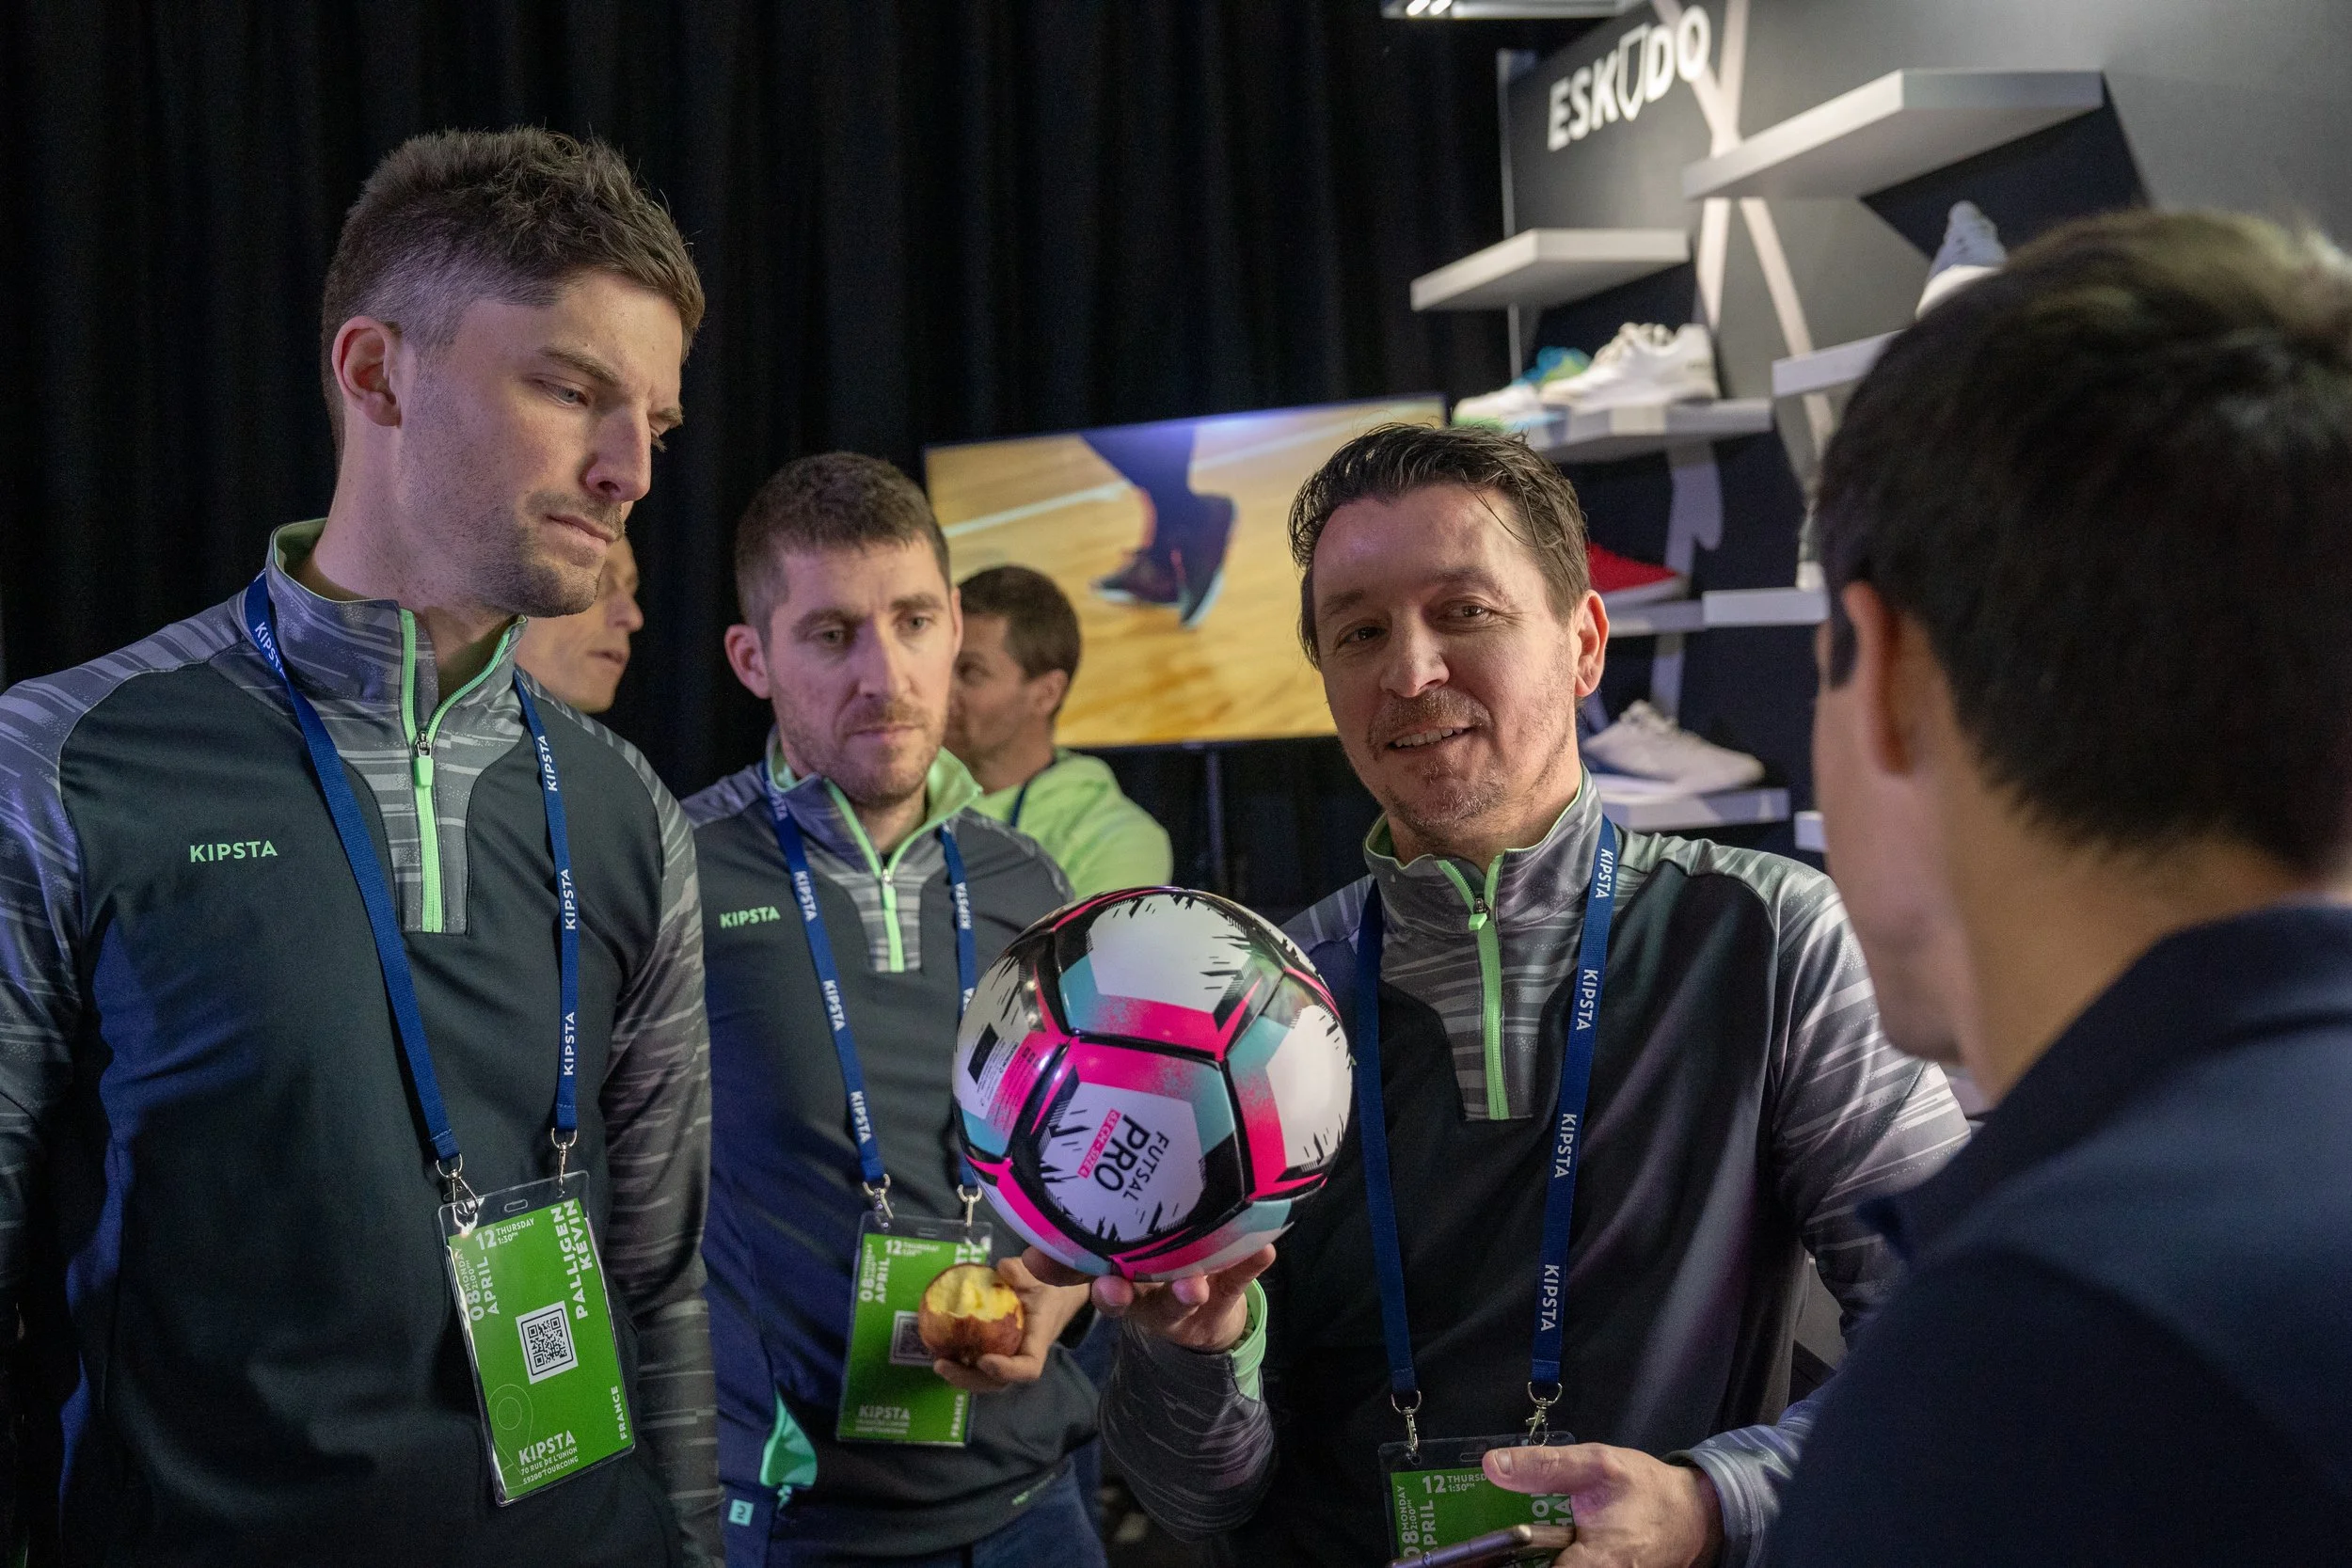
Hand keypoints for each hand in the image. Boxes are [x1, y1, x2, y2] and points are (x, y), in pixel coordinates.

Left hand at [932, 1255, 1090, 1393]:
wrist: (1057, 1296)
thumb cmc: (1049, 1288)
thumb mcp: (1040, 1277)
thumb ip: (1023, 1273)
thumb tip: (1002, 1268)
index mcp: (1037, 1340)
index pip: (1028, 1367)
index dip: (1007, 1370)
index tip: (983, 1359)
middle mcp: (1022, 1355)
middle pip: (999, 1382)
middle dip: (970, 1379)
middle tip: (942, 1365)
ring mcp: (1009, 1357)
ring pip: (987, 1379)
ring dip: (962, 1376)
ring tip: (938, 1363)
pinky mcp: (997, 1352)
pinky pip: (979, 1366)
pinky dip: (961, 1363)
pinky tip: (941, 1351)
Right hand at [1021, 1244, 1274, 1352]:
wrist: (1206, 1313)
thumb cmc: (1150, 1271)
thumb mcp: (1112, 1269)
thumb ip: (1072, 1260)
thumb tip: (1025, 1257)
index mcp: (1122, 1284)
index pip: (1096, 1286)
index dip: (1079, 1282)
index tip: (1063, 1275)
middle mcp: (1153, 1294)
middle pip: (1136, 1297)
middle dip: (1123, 1295)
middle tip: (1113, 1289)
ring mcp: (1191, 1295)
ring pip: (1185, 1294)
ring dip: (1186, 1289)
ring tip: (1193, 1281)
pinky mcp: (1227, 1293)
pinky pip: (1239, 1278)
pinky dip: (1250, 1265)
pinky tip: (1264, 1248)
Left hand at [1482, 1442, 1723, 1567]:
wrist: (1693, 1514)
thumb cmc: (1646, 1490)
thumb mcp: (1598, 1464)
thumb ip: (1546, 1466)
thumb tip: (1492, 1465)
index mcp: (1599, 1562)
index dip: (1511, 1566)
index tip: (1480, 1555)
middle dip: (1517, 1563)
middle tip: (1485, 1547)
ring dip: (1529, 1562)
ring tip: (1501, 1548)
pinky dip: (1546, 1562)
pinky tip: (1529, 1551)